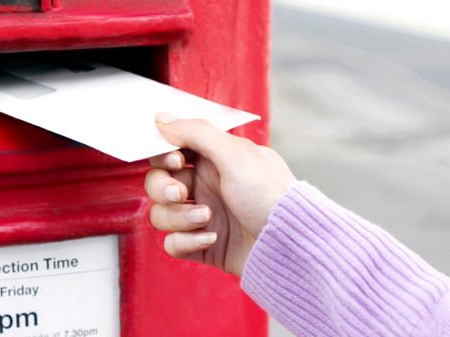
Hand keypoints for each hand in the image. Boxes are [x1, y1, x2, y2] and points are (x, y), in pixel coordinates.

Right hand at [145, 112, 296, 276]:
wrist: (290, 244)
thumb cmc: (270, 195)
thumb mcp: (235, 154)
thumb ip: (196, 132)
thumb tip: (162, 118)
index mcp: (214, 160)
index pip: (171, 153)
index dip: (164, 157)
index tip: (177, 161)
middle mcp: (206, 187)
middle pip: (158, 184)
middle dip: (163, 189)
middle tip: (181, 194)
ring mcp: (203, 217)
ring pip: (162, 215)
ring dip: (179, 218)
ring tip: (207, 219)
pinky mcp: (203, 245)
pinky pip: (173, 244)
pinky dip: (187, 241)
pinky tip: (211, 238)